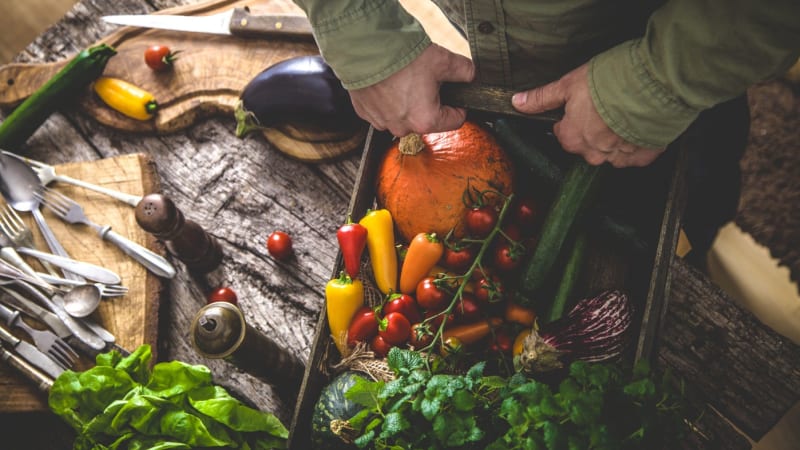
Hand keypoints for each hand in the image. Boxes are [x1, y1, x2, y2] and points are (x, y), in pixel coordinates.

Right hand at [349, 44, 474, 136]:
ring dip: (406, 101)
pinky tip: (387, 81)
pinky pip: (383, 110)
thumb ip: (464, 71)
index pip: (455, 121)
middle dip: (430, 102)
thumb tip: (471, 75)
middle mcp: (403, 128)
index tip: (456, 95)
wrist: (364, 48)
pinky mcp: (365, 113)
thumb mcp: (443, 60)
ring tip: (404, 78)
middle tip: (425, 79)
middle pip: (427, 119)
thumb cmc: (402, 58)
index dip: (459, 106)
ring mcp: (381, 122)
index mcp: (426, 121)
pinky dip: (387, 99)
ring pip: (403, 115)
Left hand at [512, 63, 664, 167]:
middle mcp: (592, 153)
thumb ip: (542, 98)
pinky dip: (636, 142)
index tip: (585, 104)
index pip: (564, 134)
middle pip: (587, 144)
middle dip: (595, 128)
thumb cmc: (610, 82)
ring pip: (611, 151)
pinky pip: (635, 155)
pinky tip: (639, 124)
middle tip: (607, 105)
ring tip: (625, 112)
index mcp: (571, 138)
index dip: (573, 117)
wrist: (653, 85)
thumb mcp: (569, 84)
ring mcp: (618, 157)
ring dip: (616, 135)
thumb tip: (517, 102)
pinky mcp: (643, 156)